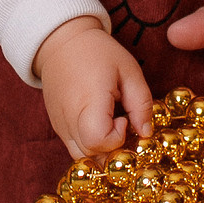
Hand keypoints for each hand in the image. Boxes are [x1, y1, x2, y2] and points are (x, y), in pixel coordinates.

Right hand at [34, 17, 153, 158]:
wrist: (61, 43)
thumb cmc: (99, 53)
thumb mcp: (128, 70)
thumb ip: (140, 103)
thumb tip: (146, 133)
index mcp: (88, 101)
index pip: (98, 141)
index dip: (117, 138)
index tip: (124, 119)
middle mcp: (69, 119)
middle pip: (91, 156)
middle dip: (113, 150)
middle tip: (123, 126)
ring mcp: (60, 126)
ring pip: (81, 159)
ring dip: (101, 153)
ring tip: (112, 130)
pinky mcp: (57, 128)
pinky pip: (74, 149)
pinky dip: (90, 147)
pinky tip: (101, 128)